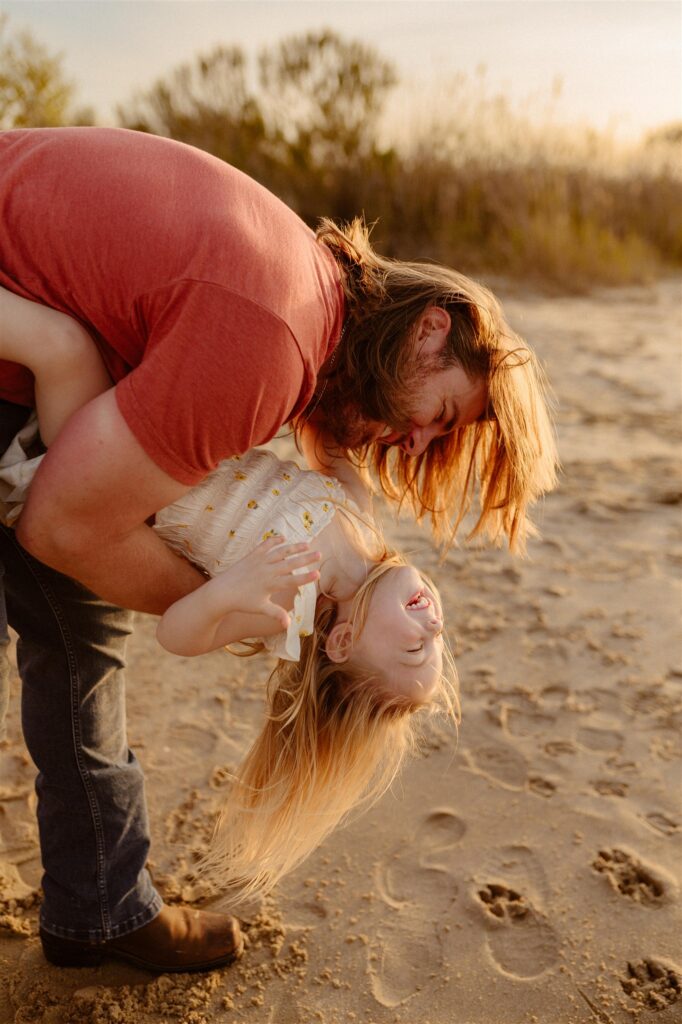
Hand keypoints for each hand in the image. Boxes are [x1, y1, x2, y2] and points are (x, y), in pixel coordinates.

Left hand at [206, 536, 320, 630]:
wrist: (222, 592)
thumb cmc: (242, 602)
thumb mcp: (261, 609)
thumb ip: (276, 614)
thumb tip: (289, 624)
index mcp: (271, 584)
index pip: (292, 581)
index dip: (306, 578)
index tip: (318, 574)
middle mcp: (268, 571)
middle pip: (291, 563)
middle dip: (306, 559)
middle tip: (320, 554)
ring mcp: (260, 561)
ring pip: (281, 552)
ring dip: (295, 547)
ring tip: (307, 544)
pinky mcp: (252, 555)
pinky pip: (266, 545)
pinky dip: (274, 540)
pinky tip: (284, 538)